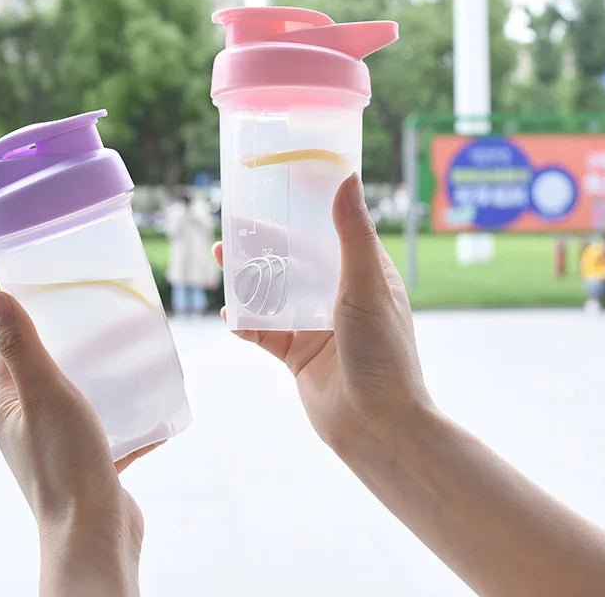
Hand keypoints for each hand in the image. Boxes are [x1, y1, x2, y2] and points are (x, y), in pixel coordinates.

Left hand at [0, 291, 157, 596]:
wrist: (95, 533)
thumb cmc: (64, 462)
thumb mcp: (43, 394)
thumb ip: (22, 347)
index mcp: (7, 410)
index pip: (10, 354)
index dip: (30, 322)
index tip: (59, 295)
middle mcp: (27, 429)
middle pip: (47, 374)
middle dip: (74, 348)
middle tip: (103, 320)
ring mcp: (58, 448)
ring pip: (80, 401)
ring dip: (103, 380)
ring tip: (131, 356)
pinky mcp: (90, 465)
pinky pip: (110, 431)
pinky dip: (129, 419)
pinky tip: (155, 407)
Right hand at [214, 173, 432, 458]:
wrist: (378, 427)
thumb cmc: (382, 353)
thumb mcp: (365, 286)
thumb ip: (352, 234)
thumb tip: (347, 177)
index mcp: (364, 274)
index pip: (332, 229)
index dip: (307, 207)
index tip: (279, 184)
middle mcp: (339, 296)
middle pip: (295, 259)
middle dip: (265, 242)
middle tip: (234, 224)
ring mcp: (316, 325)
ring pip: (275, 292)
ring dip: (248, 276)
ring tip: (221, 258)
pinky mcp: (297, 354)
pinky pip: (263, 331)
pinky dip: (244, 321)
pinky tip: (227, 313)